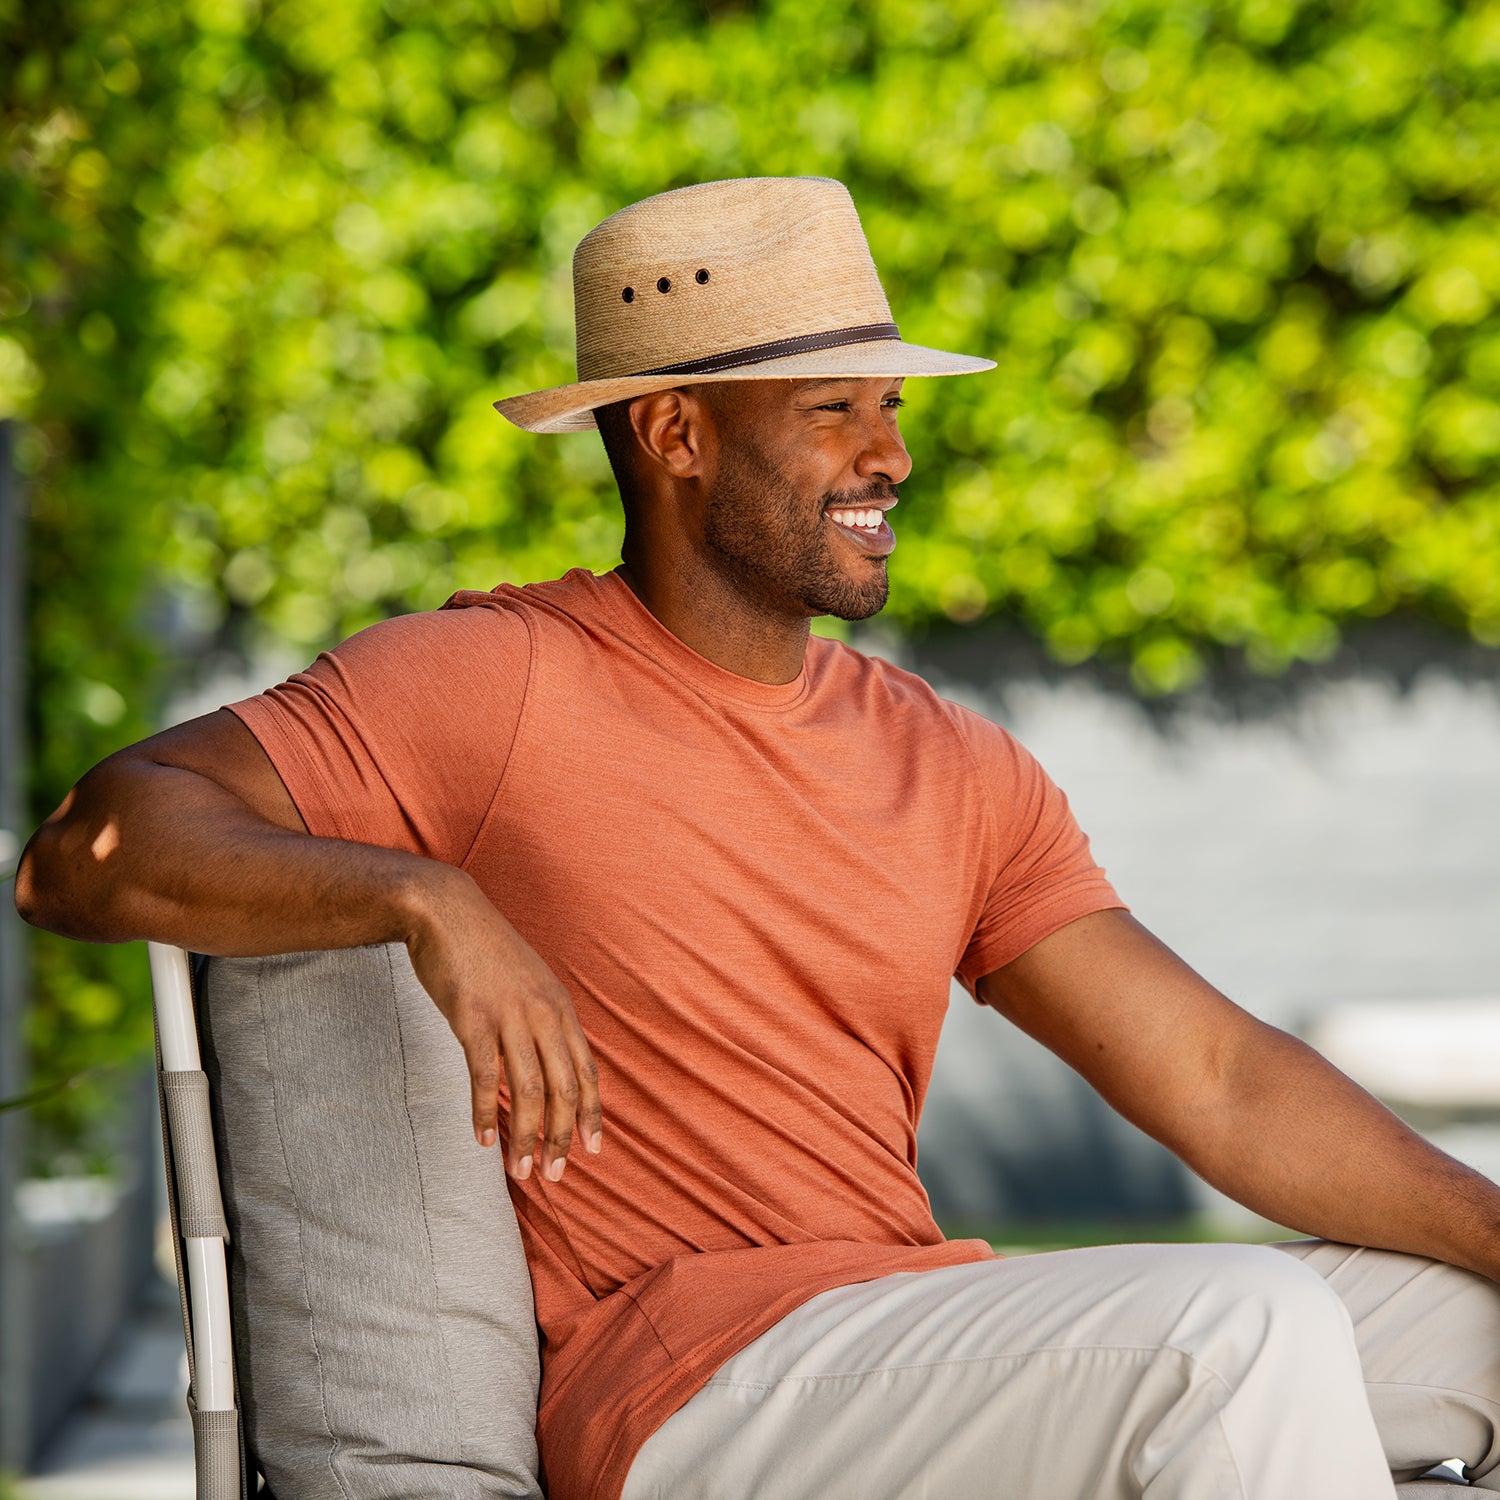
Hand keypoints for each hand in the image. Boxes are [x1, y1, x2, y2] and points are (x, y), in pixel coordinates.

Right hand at [404, 867, 601, 1181]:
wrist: (446, 910)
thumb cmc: (484, 950)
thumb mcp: (528, 981)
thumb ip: (541, 1018)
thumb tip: (548, 1058)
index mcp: (559, 1007)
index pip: (585, 1070)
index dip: (590, 1113)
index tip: (592, 1149)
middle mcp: (543, 1013)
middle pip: (564, 1087)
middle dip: (563, 1136)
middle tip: (555, 1174)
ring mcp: (510, 1015)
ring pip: (530, 1089)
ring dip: (527, 1135)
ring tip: (521, 1169)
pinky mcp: (473, 1019)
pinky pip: (486, 1076)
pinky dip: (486, 1112)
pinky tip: (483, 1138)